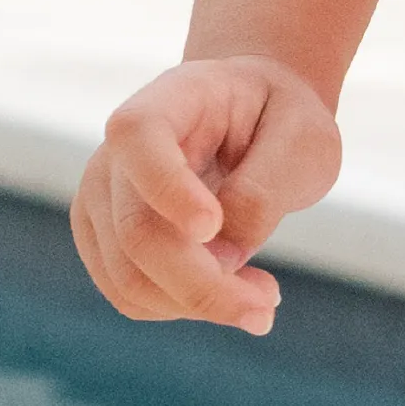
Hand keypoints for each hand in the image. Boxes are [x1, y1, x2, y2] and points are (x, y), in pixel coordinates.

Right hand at [70, 54, 341, 333]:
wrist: (253, 117)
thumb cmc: (279, 119)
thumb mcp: (302, 137)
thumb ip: (263, 192)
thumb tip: (222, 256)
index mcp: (170, 97)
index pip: (139, 136)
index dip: (167, 188)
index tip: (213, 227)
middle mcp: (119, 149)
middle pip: (137, 230)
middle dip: (201, 282)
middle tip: (266, 307)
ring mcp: (101, 198)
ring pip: (129, 277)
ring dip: (197, 303)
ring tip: (261, 300)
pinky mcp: (104, 242)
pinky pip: (131, 296)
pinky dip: (181, 307)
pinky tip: (231, 292)